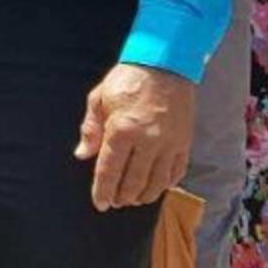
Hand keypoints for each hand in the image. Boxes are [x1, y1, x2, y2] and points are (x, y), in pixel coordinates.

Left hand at [73, 63, 195, 210]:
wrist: (166, 63)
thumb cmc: (129, 79)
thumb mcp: (99, 98)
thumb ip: (91, 129)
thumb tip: (83, 154)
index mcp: (121, 130)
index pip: (110, 170)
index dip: (103, 191)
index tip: (100, 203)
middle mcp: (147, 140)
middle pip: (133, 181)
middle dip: (122, 196)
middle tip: (116, 202)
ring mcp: (168, 143)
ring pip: (156, 182)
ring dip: (144, 195)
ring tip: (134, 199)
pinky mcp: (184, 141)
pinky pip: (176, 171)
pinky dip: (166, 184)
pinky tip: (157, 187)